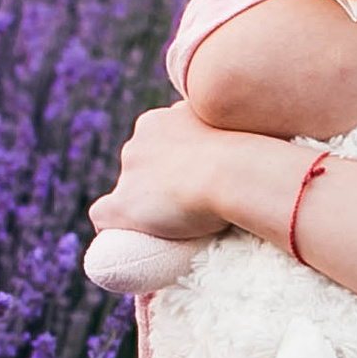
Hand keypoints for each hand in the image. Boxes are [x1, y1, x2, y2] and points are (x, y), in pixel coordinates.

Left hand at [90, 101, 249, 247]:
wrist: (235, 171)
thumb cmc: (249, 151)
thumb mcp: (236, 126)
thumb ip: (229, 130)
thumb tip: (253, 139)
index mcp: (160, 121)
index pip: (156, 141)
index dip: (172, 162)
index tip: (192, 176)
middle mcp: (137, 142)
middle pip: (138, 163)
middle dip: (155, 180)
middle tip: (185, 202)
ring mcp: (128, 173)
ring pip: (125, 190)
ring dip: (141, 203)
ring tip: (170, 223)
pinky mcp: (124, 204)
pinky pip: (103, 215)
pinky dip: (113, 226)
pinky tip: (130, 236)